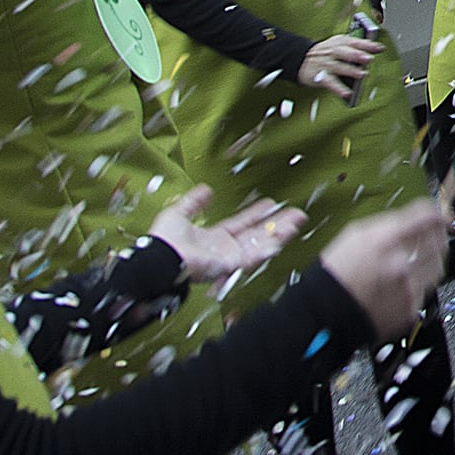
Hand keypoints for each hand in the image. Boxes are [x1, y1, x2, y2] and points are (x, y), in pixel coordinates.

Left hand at [148, 185, 306, 284]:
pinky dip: (267, 247)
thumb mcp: (178, 213)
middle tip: (296, 215)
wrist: (158, 259)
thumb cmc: (163, 242)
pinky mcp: (229, 265)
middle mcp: (225, 249)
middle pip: (258, 235)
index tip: (270, 203)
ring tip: (296, 222)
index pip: (242, 224)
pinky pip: (252, 256)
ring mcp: (229, 258)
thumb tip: (205, 189)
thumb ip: (193, 202)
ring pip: (261, 244)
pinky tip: (280, 237)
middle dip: (278, 225)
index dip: (256, 214)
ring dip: (280, 233)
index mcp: (215, 238)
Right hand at [294, 32, 382, 98]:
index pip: (355, 42)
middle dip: (358, 55)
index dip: (367, 45)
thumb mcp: (338, 44)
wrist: (300, 57)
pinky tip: (347, 94)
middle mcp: (333, 52)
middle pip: (346, 53)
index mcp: (339, 43)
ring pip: (339, 67)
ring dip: (351, 71)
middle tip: (369, 59)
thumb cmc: (325, 52)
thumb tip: (374, 50)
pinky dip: (338, 89)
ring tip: (362, 74)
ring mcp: (326, 64)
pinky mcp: (320, 77)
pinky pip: (330, 83)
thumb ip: (354, 47)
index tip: (380, 48)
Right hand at [319, 199, 448, 338]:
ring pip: (437, 266)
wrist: (325, 313)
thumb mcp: (356, 234)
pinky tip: (406, 280)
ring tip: (423, 257)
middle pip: (439, 241)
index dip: (434, 212)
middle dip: (438, 234)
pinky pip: (426, 289)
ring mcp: (407, 289)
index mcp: (386, 241)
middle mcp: (400, 264)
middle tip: (435, 234)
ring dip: (433, 258)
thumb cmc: (337, 273)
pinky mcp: (410, 309)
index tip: (436, 214)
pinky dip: (420, 282)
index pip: (426, 217)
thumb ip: (389, 224)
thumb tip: (414, 217)